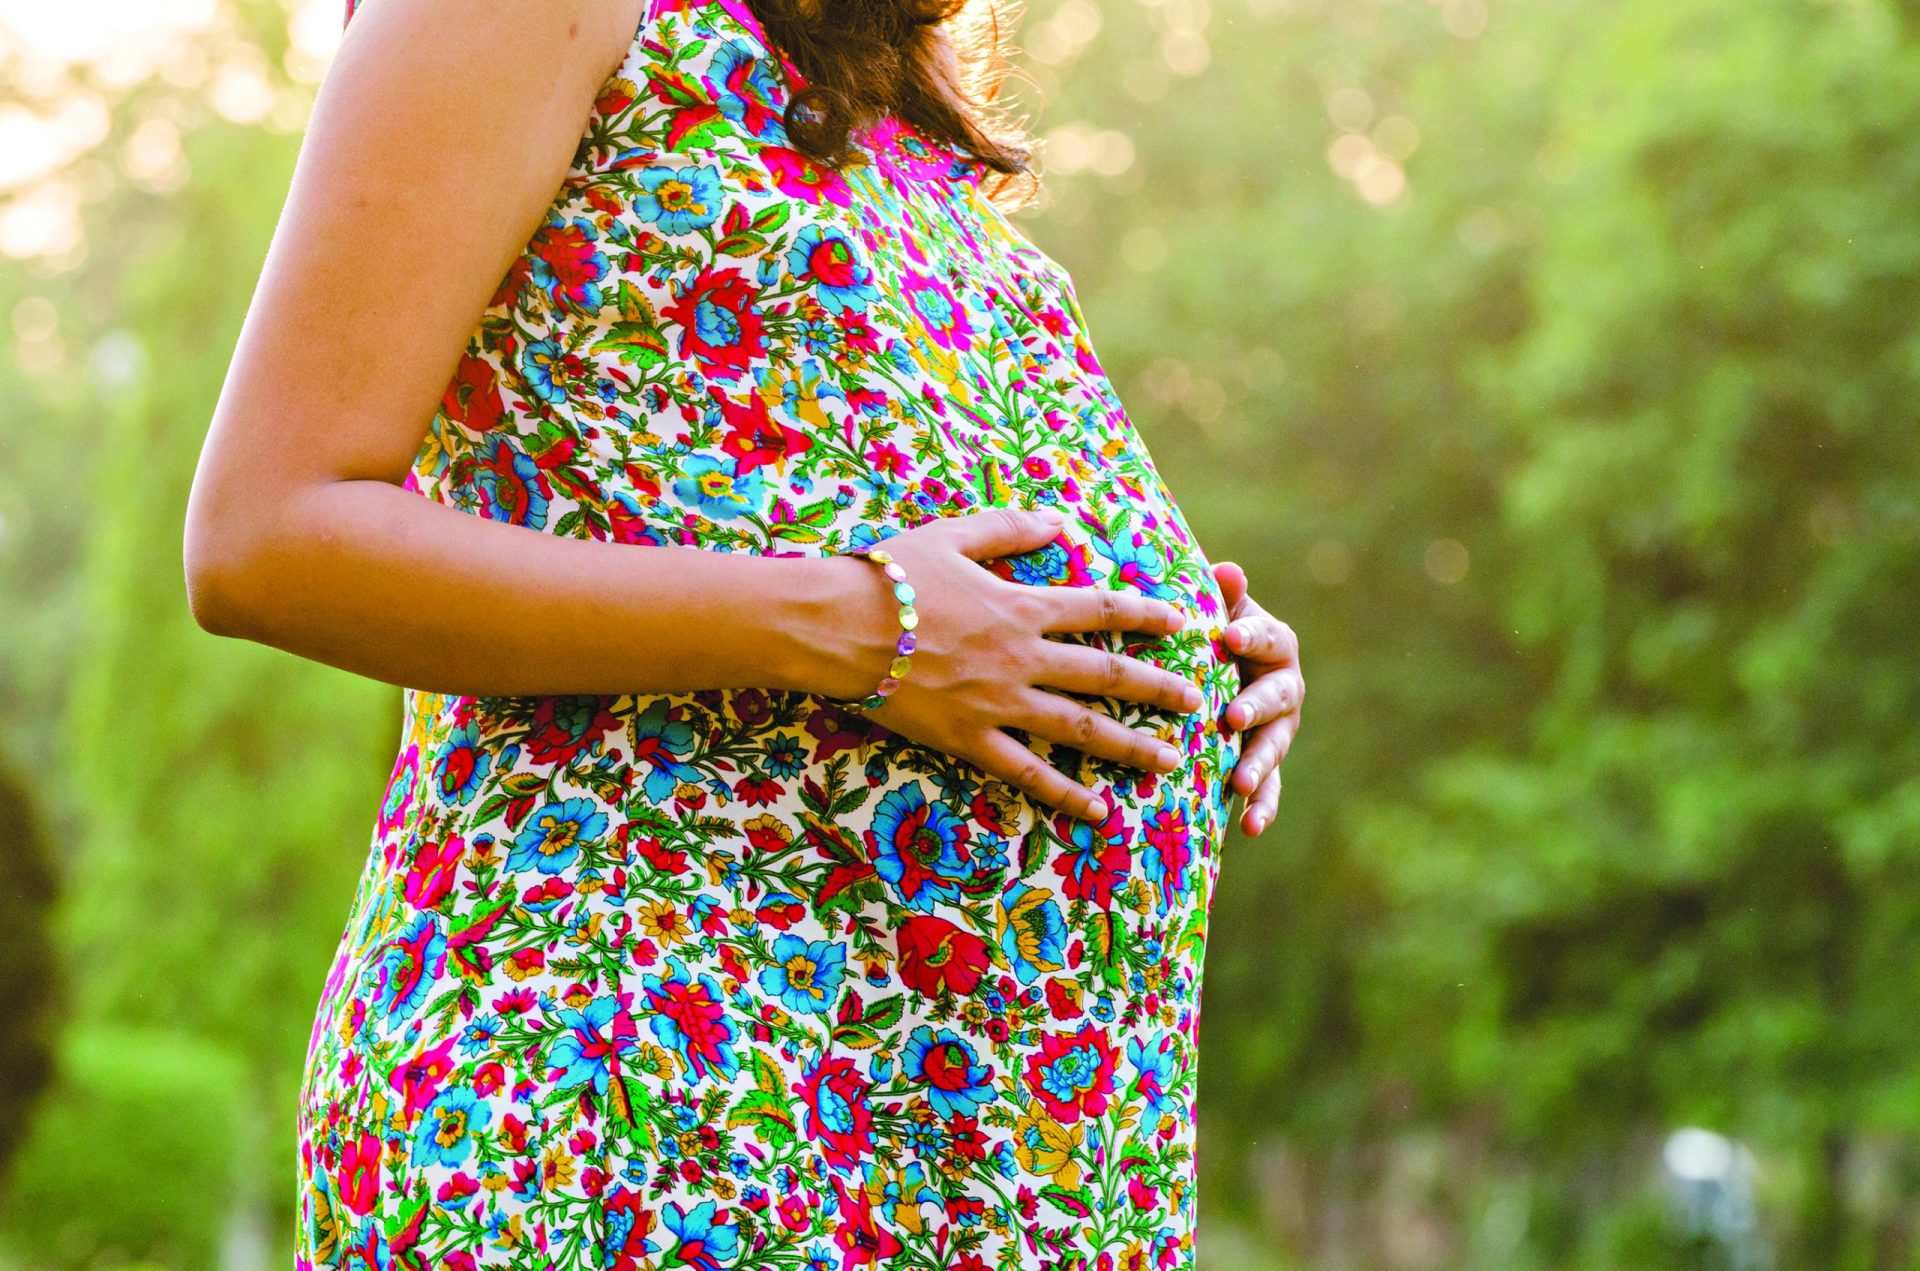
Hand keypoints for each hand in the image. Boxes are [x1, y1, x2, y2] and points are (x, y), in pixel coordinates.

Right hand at [808, 508, 1205, 822]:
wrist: (838, 627)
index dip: (1146, 615)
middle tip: (1197, 702)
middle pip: (1107, 675)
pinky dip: (1066, 793)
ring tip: (1171, 761)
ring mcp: (999, 704)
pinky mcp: (970, 740)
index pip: (1102, 610)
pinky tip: (1099, 811)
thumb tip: (1059, 520)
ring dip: (1131, 746)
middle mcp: (1023, 658)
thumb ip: (1010, 527)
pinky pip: (1028, 773)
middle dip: (1159, 689)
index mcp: (1023, 607)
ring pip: (1081, 729)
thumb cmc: (890, 576)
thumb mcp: (954, 535)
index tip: (1181, 623)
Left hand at [1212, 560, 1304, 836]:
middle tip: (1233, 717)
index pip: (1268, 637)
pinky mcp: (1267, 763)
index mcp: (1275, 643)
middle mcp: (1286, 687)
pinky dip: (1263, 807)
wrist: (1218, 670)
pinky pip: (1270, 788)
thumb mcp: (1218, 611)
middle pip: (1278, 697)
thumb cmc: (1212, 633)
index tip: (1227, 637)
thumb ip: (1224, 596)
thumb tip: (1226, 571)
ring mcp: (1279, 728)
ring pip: (1274, 747)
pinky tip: (1249, 828)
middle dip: (1257, 707)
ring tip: (1242, 784)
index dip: (1250, 637)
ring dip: (1260, 765)